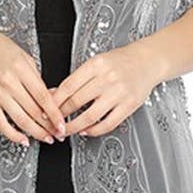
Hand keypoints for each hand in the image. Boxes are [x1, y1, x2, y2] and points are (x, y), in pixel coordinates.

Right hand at [0, 23, 67, 147]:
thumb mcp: (24, 56)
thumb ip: (36, 78)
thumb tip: (50, 97)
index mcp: (21, 69)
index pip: (43, 97)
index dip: (55, 114)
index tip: (62, 124)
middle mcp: (9, 83)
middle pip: (34, 111)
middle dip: (49, 127)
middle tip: (58, 134)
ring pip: (20, 120)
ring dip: (36, 133)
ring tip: (46, 138)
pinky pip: (1, 124)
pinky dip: (13, 135)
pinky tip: (23, 139)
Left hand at [49, 41, 166, 137]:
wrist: (147, 61)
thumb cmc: (121, 61)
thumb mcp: (96, 63)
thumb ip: (77, 79)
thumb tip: (54, 94)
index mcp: (95, 65)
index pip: (68, 86)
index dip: (54, 101)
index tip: (45, 110)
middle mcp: (107, 78)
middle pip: (76, 101)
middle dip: (60, 116)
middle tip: (52, 124)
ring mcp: (119, 93)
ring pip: (90, 116)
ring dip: (73, 127)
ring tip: (65, 131)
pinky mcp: (129, 105)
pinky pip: (108, 123)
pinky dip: (94, 130)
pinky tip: (86, 131)